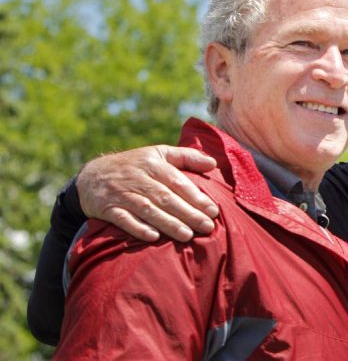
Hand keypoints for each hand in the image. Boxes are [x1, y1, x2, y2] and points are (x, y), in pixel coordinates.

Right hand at [76, 145, 217, 241]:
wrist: (91, 175)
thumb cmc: (135, 165)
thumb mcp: (158, 153)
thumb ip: (187, 157)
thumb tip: (213, 163)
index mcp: (153, 164)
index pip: (177, 181)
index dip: (196, 196)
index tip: (213, 210)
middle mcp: (138, 178)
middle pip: (165, 198)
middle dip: (188, 213)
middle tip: (207, 227)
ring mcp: (122, 194)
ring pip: (147, 210)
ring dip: (167, 223)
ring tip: (188, 235)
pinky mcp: (107, 208)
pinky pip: (123, 219)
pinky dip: (137, 228)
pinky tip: (153, 237)